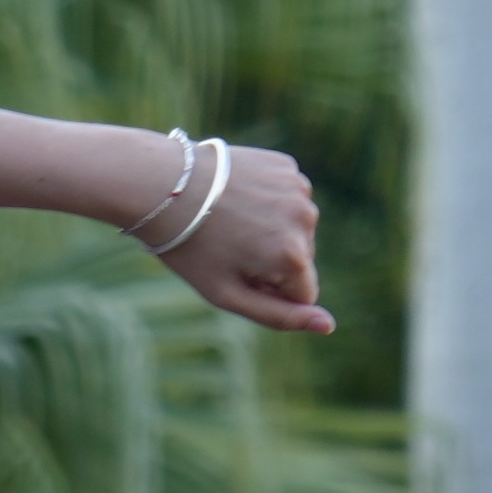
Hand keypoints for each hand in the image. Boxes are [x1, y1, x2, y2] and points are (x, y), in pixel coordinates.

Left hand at [148, 138, 332, 335]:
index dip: (268, 290)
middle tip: (228, 245)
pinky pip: (287, 198)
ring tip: (230, 219)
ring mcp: (298, 189)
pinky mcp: (286, 167)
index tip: (236, 273)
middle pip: (301, 260)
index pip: (303, 294)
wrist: (162, 184)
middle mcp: (305, 220)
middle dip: (272, 259)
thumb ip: (281, 316)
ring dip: (271, 229)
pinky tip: (237, 196)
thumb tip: (329, 326)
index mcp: (294, 257)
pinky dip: (267, 200)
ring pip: (295, 228)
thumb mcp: (229, 294)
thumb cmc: (191, 247)